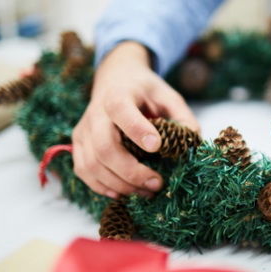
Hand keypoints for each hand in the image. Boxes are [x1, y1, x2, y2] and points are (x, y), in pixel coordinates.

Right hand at [72, 41, 198, 198]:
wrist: (116, 79)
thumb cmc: (145, 91)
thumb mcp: (168, 95)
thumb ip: (183, 117)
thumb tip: (192, 144)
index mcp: (119, 95)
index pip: (121, 111)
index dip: (137, 131)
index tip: (157, 147)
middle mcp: (96, 113)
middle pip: (105, 147)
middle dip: (131, 172)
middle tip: (157, 183)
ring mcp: (84, 130)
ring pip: (92, 165)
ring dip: (120, 185)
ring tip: (146, 191)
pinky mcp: (78, 144)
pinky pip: (84, 171)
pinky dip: (102, 187)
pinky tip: (124, 192)